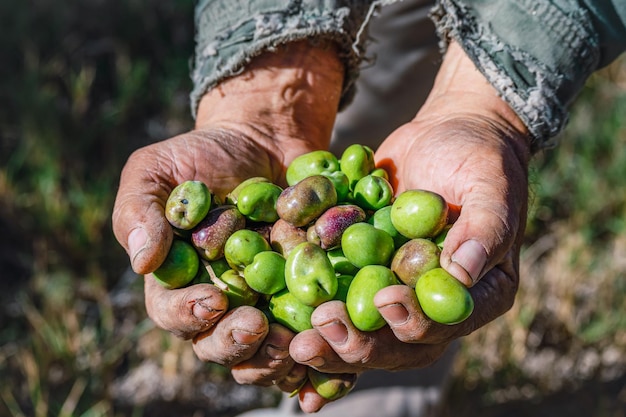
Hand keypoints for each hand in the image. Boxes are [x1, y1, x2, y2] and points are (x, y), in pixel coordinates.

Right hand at [112, 41, 343, 391]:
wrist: (263, 141)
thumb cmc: (202, 155)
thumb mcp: (157, 171)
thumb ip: (140, 211)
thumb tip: (141, 262)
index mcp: (178, 282)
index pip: (173, 312)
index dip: (188, 314)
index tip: (212, 300)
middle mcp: (219, 303)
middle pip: (218, 344)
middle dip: (235, 343)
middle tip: (256, 326)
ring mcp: (262, 304)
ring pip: (262, 352)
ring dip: (275, 357)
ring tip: (292, 342)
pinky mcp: (302, 298)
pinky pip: (308, 334)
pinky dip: (318, 349)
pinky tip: (330, 346)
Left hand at [289, 41, 531, 411]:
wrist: (445, 136)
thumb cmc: (479, 159)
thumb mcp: (491, 187)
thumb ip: (484, 228)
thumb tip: (463, 272)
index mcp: (474, 296)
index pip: (443, 325)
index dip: (414, 322)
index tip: (387, 301)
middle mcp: (430, 305)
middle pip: (394, 342)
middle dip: (357, 344)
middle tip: (319, 337)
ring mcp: (394, 292)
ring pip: (360, 330)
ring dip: (327, 340)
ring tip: (295, 342)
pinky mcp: (361, 273)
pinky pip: (336, 297)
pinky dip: (308, 311)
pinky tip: (279, 320)